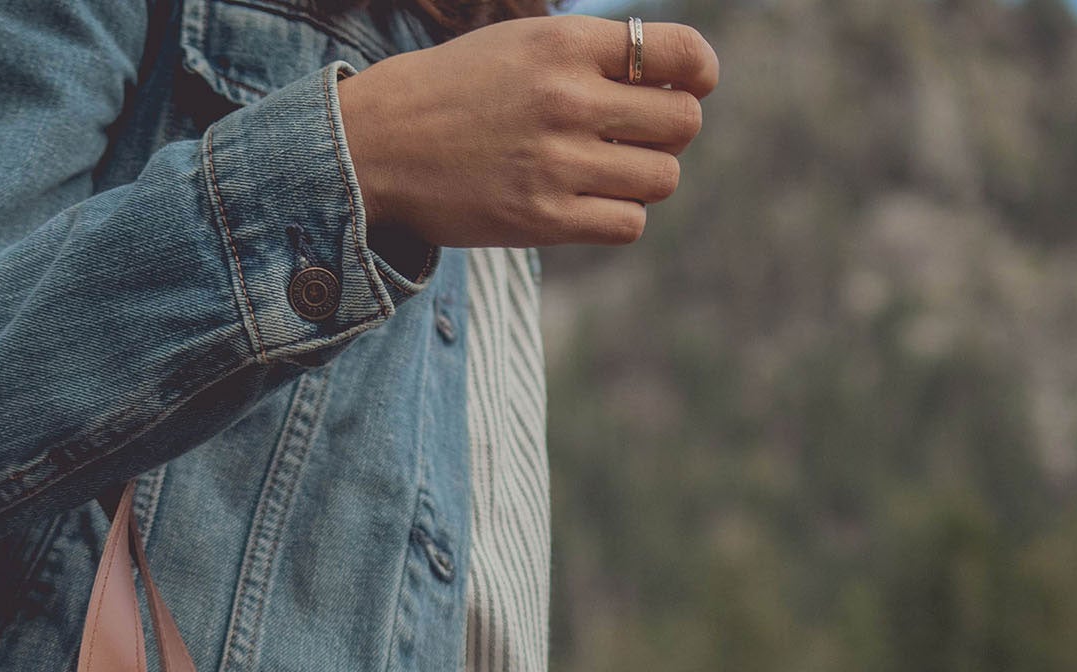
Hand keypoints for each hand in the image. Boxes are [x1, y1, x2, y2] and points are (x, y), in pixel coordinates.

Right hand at [336, 16, 718, 249]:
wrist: (378, 144)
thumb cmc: (458, 90)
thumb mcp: (523, 44)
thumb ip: (595, 54)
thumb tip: (678, 81)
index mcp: (565, 44)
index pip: (681, 54)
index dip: (698, 73)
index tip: (686, 84)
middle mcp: (566, 100)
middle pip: (683, 121)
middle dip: (671, 128)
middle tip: (636, 132)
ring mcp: (555, 163)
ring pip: (662, 177)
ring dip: (645, 175)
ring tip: (604, 167)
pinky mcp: (543, 220)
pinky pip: (628, 223)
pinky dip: (619, 214)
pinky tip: (587, 199)